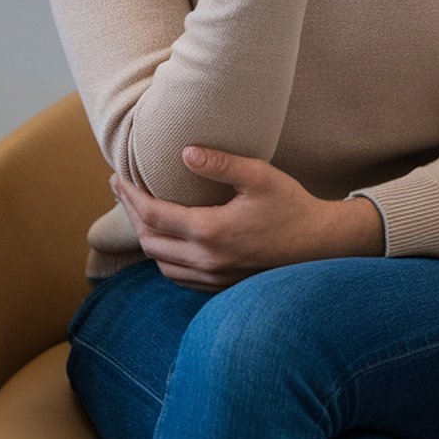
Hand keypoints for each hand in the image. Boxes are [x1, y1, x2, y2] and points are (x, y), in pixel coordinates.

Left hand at [111, 149, 383, 289]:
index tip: (117, 178)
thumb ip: (221, 163)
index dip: (130, 196)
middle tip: (122, 190)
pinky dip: (164, 257)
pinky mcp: (221, 286)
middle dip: (131, 215)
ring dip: (146, 238)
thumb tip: (184, 152)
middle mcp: (206, 261)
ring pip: (161, 264)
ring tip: (141, 212)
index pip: (154, 215)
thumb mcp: (260, 176)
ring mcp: (213, 278)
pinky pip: (179, 276)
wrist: (321, 246)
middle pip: (149, 242)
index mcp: (210, 231)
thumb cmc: (292, 206)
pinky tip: (169, 240)